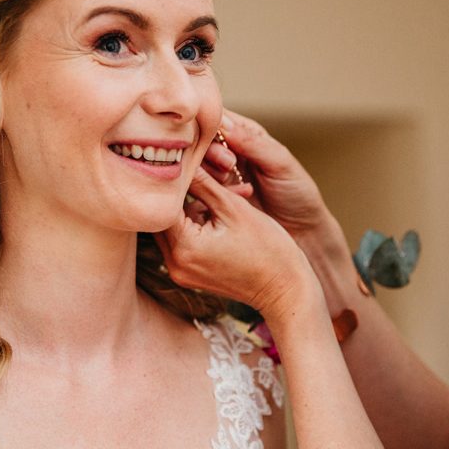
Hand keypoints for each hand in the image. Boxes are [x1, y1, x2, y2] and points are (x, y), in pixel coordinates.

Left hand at [157, 167, 320, 318]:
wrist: (285, 289)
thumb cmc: (267, 248)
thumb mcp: (233, 208)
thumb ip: (203, 183)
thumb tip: (184, 159)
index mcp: (184, 247)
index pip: (164, 204)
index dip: (175, 180)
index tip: (188, 163)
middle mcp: (174, 264)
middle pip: (163, 217)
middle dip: (182, 193)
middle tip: (200, 174)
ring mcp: (180, 272)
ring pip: (173, 227)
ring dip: (189, 208)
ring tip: (218, 194)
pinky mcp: (189, 275)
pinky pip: (183, 242)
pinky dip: (195, 225)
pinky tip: (217, 213)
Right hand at [204, 110, 352, 259]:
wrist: (301, 231)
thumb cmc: (297, 192)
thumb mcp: (280, 163)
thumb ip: (251, 143)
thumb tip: (223, 124)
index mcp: (243, 133)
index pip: (215, 119)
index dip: (210, 127)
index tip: (220, 143)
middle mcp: (226, 151)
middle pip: (198, 142)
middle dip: (211, 152)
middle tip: (229, 165)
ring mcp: (216, 175)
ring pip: (195, 165)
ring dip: (210, 173)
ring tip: (230, 181)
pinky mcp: (211, 197)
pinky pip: (197, 189)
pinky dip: (209, 192)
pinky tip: (235, 197)